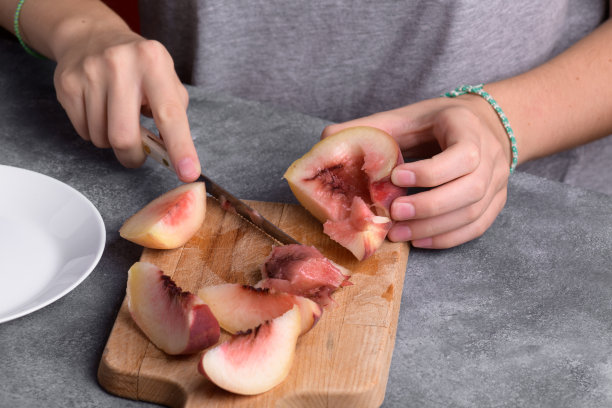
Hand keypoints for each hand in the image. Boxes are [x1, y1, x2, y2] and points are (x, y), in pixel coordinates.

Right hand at [53, 31, 199, 180]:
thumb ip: (174, 114)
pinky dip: (95, 132)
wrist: (91, 37)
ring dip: (112, 141)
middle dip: (133, 156)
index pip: (170, 114)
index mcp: (154, 62)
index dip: (181, 147)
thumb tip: (171, 152)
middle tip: (137, 155)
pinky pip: (83, 131)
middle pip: (124, 136)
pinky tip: (99, 111)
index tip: (189, 173)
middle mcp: (121, 64)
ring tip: (117, 118)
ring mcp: (90, 72)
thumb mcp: (166, 79)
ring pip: (102, 138)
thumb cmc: (139, 67)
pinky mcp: (68, 84)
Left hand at [321, 95, 511, 248]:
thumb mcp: (408, 116)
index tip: (395, 178)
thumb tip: (327, 138)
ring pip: (473, 213)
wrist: (482, 125)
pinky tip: (420, 241)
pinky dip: (448, 238)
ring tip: (399, 234)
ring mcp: (497, 183)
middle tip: (394, 214)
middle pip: (471, 189)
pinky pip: (477, 227)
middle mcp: (491, 157)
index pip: (462, 156)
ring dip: (434, 227)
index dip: (430, 172)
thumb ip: (372, 127)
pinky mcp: (495, 203)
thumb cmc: (438, 122)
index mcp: (469, 130)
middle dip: (430, 206)